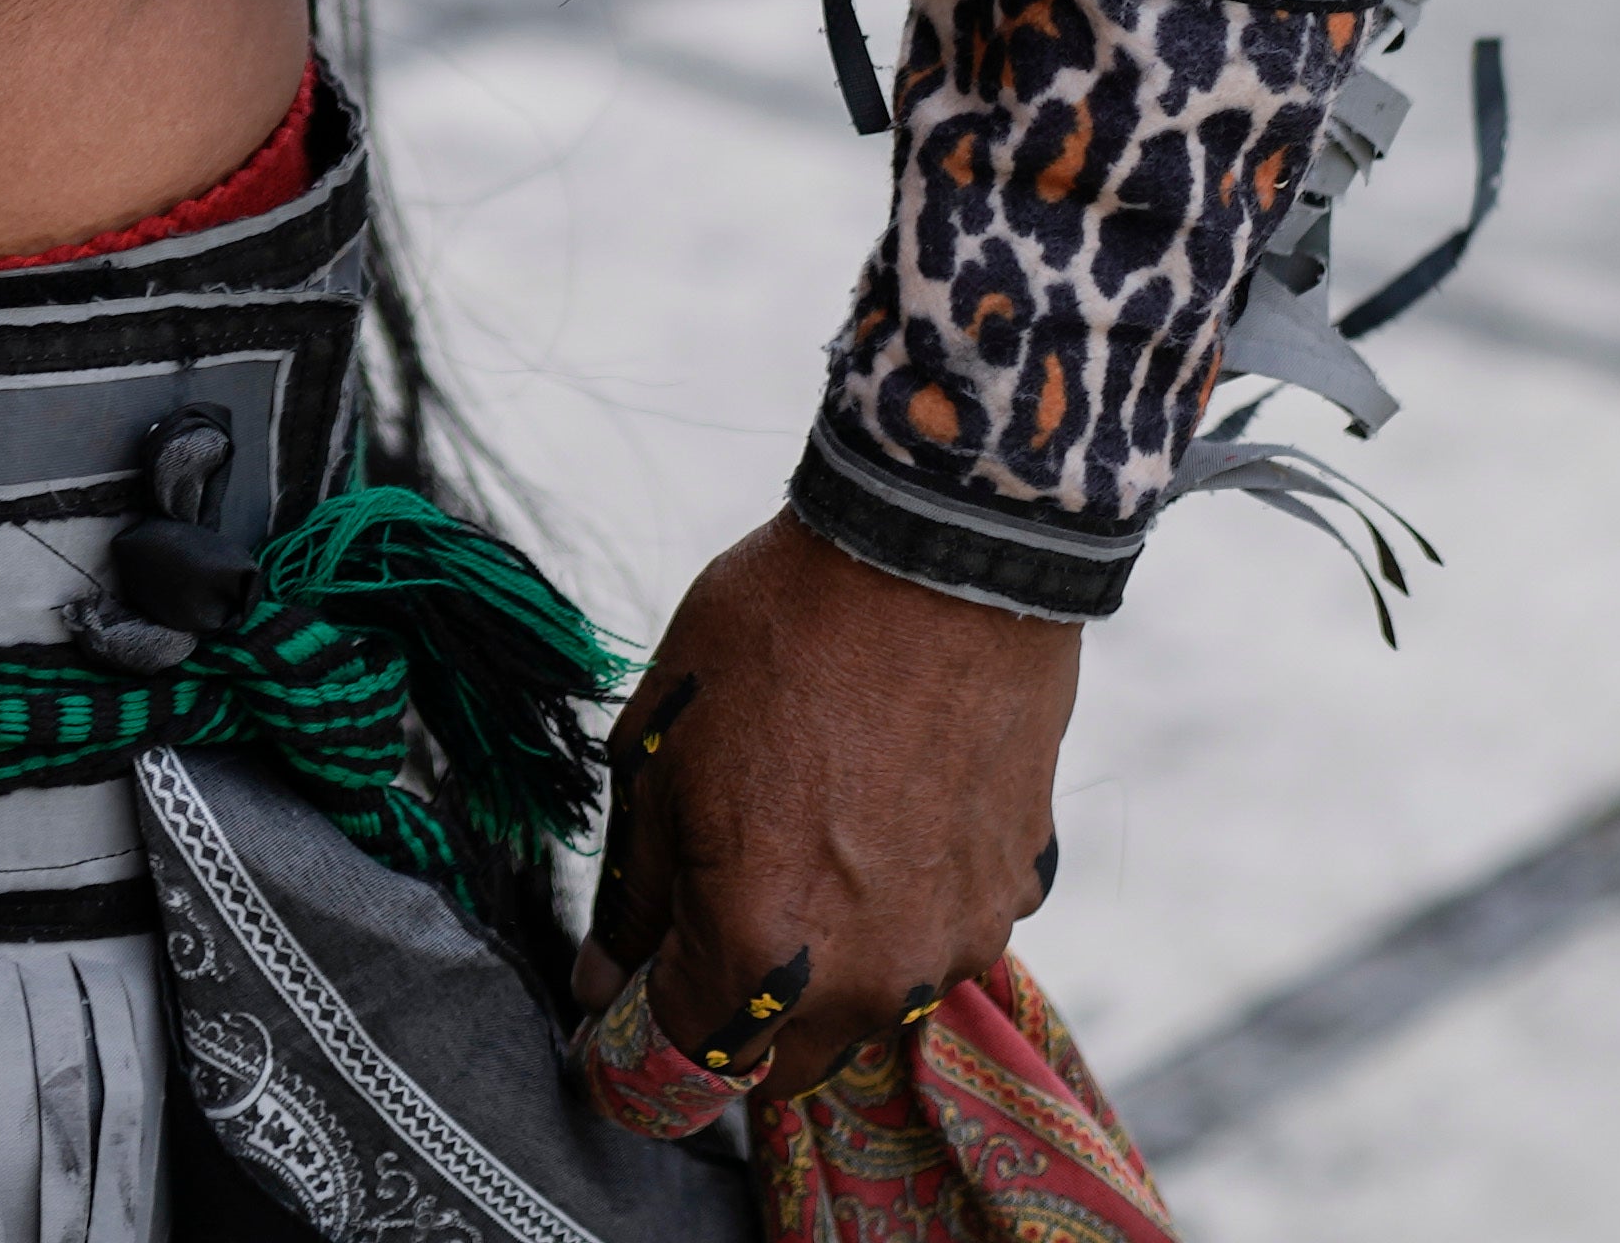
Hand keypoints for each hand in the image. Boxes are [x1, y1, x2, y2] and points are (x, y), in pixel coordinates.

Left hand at [576, 516, 1079, 1116]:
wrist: (937, 555)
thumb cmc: (780, 639)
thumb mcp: (656, 754)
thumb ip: (631, 893)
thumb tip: (606, 980)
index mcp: (757, 951)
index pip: (684, 1064)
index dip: (640, 1038)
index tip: (627, 998)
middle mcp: (866, 978)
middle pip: (784, 1059)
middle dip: (738, 1014)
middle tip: (712, 912)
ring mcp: (953, 941)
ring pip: (869, 1002)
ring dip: (828, 961)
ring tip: (810, 835)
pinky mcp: (1013, 893)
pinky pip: (938, 936)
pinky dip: (903, 906)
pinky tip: (885, 812)